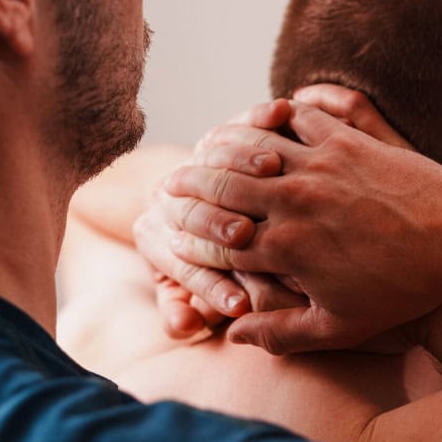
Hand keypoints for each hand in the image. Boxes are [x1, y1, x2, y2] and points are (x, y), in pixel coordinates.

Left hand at [133, 100, 290, 336]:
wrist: (199, 207)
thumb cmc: (206, 268)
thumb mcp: (188, 292)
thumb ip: (180, 312)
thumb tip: (180, 326)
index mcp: (160, 238)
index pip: (185, 264)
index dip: (210, 287)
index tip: (239, 305)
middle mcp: (173, 198)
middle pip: (196, 206)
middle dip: (219, 222)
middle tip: (245, 235)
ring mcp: (198, 165)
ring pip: (214, 157)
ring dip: (242, 163)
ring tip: (271, 173)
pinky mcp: (222, 139)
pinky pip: (240, 122)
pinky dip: (258, 115)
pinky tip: (280, 114)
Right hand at [164, 101, 441, 353]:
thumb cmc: (404, 290)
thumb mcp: (342, 327)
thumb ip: (281, 333)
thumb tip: (234, 335)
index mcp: (286, 249)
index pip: (216, 238)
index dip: (188, 234)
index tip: (168, 229)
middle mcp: (293, 200)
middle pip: (221, 186)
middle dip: (188, 184)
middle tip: (169, 183)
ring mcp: (319, 163)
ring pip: (250, 146)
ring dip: (219, 146)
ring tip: (202, 146)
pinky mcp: (346, 137)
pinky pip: (298, 116)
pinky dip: (275, 115)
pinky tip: (265, 117)